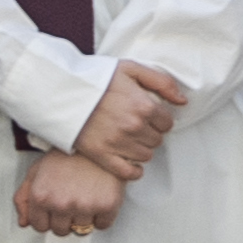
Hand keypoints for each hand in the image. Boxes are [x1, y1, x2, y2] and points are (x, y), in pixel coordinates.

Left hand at [12, 150, 131, 238]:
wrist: (95, 142)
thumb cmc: (66, 156)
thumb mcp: (36, 172)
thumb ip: (24, 198)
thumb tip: (24, 222)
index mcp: (41, 197)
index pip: (40, 227)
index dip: (47, 219)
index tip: (53, 210)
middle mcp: (61, 204)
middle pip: (60, 231)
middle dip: (64, 220)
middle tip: (70, 202)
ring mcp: (84, 206)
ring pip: (81, 230)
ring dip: (83, 218)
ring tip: (84, 197)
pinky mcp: (107, 206)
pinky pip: (102, 225)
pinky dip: (101, 217)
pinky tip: (98, 200)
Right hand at [72, 61, 193, 184]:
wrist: (60, 90)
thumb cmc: (95, 78)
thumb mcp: (130, 68)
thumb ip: (161, 82)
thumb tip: (183, 101)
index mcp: (144, 105)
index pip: (167, 123)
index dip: (158, 119)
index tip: (146, 115)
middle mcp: (134, 126)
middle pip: (157, 140)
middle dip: (149, 133)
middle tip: (134, 125)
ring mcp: (118, 143)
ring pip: (145, 156)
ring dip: (140, 149)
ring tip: (128, 138)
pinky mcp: (102, 155)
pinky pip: (128, 173)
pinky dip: (133, 171)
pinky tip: (129, 161)